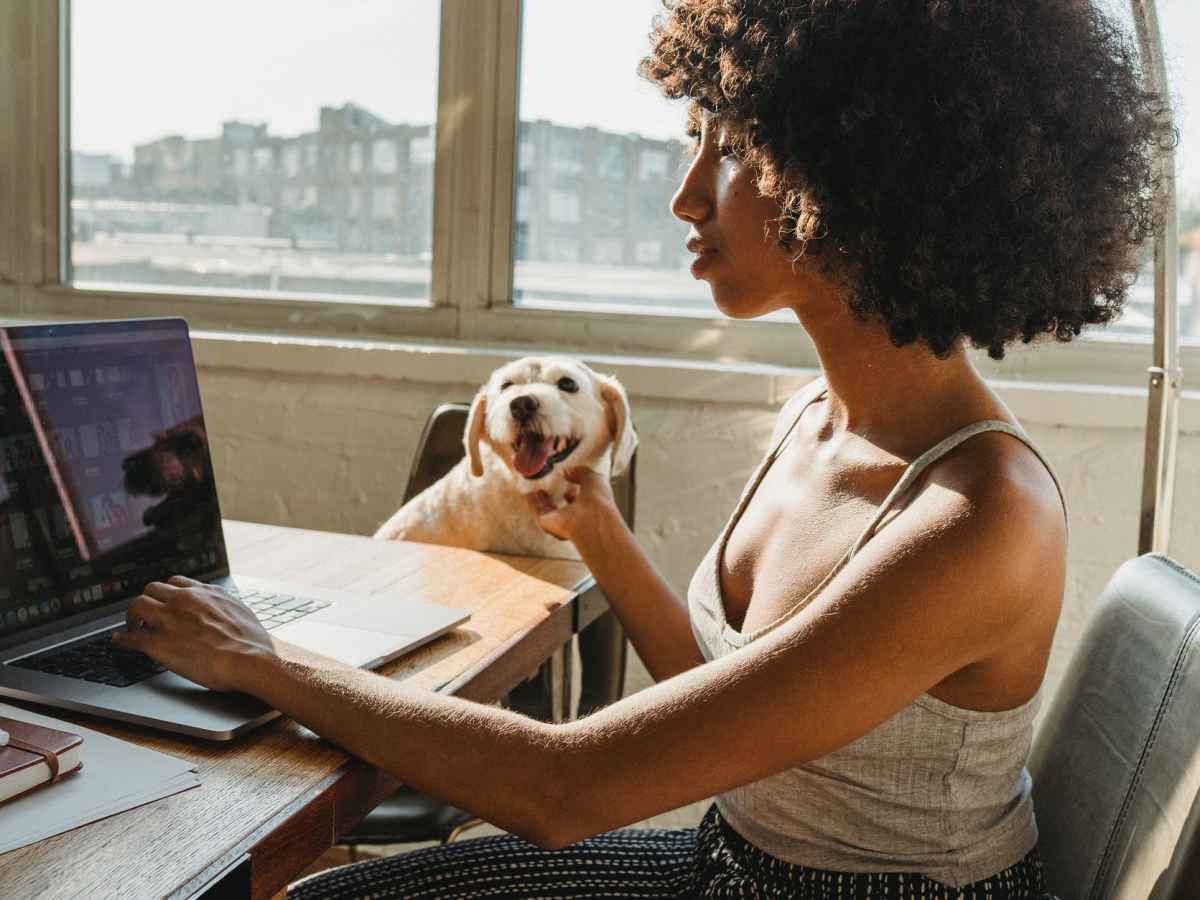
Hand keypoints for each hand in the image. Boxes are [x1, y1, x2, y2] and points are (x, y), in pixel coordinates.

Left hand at [110, 576, 276, 692]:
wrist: (249, 659)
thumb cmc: (251, 641)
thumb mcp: (240, 610)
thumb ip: (223, 605)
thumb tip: (223, 608)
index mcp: (205, 593)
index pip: (176, 582)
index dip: (167, 593)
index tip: (165, 600)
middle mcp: (184, 601)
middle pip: (152, 589)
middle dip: (148, 601)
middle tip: (146, 614)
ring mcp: (169, 621)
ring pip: (137, 606)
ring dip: (133, 616)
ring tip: (133, 626)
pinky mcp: (159, 644)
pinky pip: (132, 637)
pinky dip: (123, 639)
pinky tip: (120, 641)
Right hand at [525, 467, 617, 544]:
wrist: (591, 517)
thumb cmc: (599, 500)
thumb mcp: (594, 478)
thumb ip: (581, 472)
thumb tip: (567, 471)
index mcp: (590, 507)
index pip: (580, 501)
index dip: (573, 491)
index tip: (566, 479)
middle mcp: (576, 517)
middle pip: (562, 509)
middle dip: (554, 498)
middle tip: (546, 488)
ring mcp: (562, 522)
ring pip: (549, 512)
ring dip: (541, 502)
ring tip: (536, 490)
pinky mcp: (548, 524)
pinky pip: (539, 513)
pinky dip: (532, 504)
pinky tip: (528, 494)